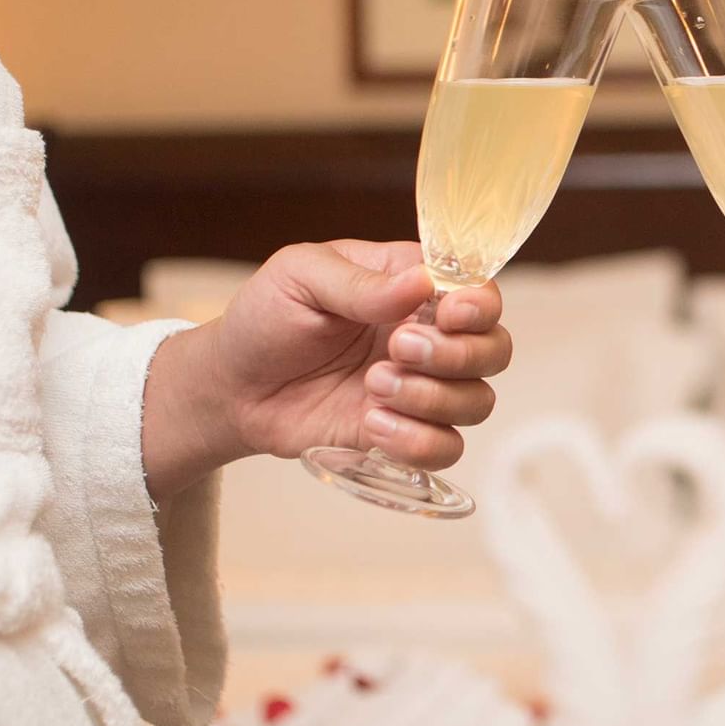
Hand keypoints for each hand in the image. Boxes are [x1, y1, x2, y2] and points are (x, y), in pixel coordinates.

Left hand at [142, 240, 510, 499]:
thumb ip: (361, 283)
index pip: (479, 291)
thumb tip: (422, 283)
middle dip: (456, 355)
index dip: (479, 306)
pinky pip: (446, 448)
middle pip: (494, 350)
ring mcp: (421, 389)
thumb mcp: (300, 277)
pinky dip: (418, 441)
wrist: (230, 388)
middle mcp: (430, 337)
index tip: (449, 313)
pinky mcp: (404, 433)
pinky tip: (372, 425)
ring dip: (433, 399)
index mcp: (412, 286)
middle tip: (397, 350)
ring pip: (478, 402)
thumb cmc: (264, 320)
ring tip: (372, 388)